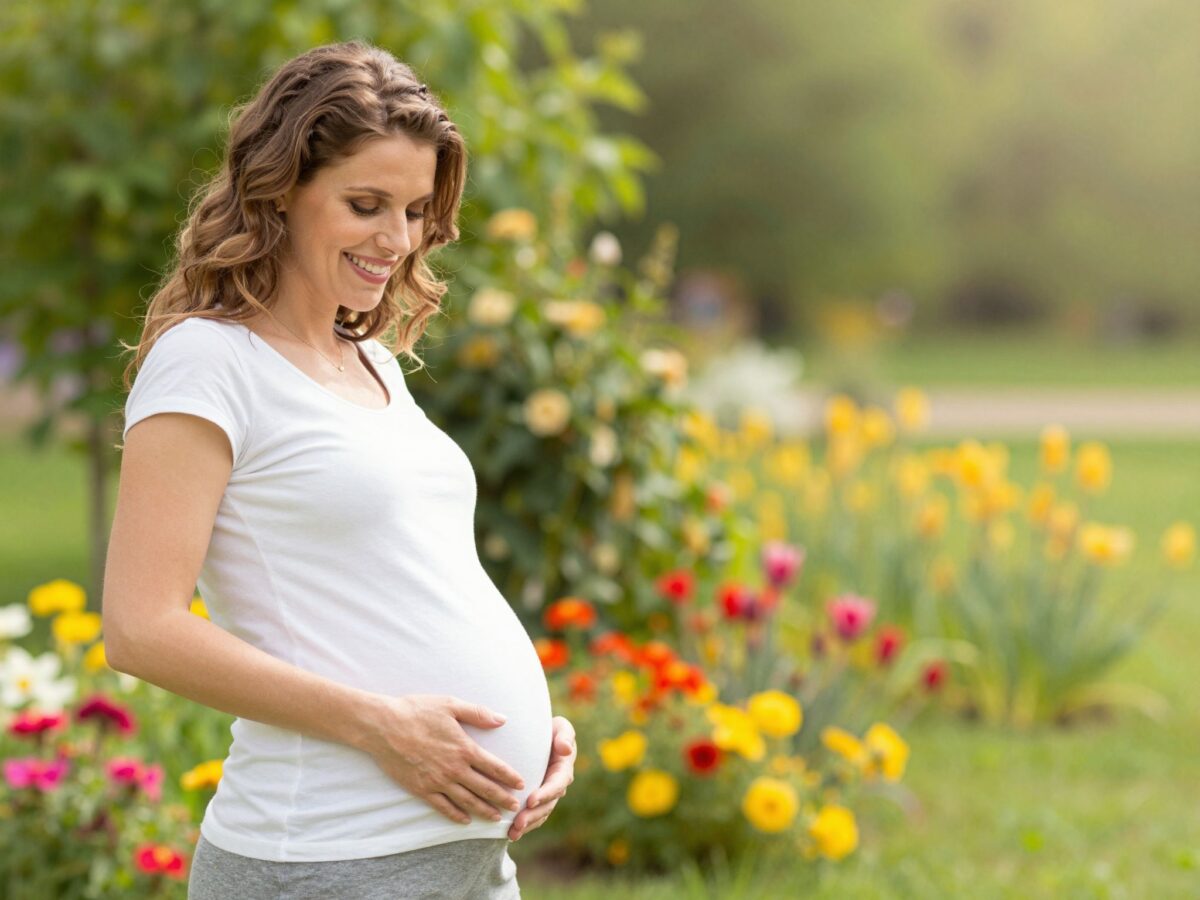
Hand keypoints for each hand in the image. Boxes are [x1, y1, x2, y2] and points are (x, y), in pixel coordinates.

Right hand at [360, 694, 525, 825]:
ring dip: (483, 811)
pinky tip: (465, 821)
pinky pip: (443, 807)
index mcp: (464, 748)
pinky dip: (456, 816)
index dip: (509, 777)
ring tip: (496, 818)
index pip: (494, 767)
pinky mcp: (421, 789)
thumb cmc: (417, 711)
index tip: (521, 784)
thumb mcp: (450, 705)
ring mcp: (437, 782)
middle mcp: (454, 769)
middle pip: (485, 789)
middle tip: (515, 807)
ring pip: (467, 801)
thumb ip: (478, 713)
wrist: (383, 726)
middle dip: (502, 799)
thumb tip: (502, 719)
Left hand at [508, 715, 575, 841]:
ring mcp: (547, 794)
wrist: (539, 735)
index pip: (557, 784)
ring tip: (512, 834)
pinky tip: (510, 834)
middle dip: (533, 816)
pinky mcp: (537, 799)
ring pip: (539, 814)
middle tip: (517, 823)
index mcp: (563, 769)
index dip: (545, 794)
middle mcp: (556, 785)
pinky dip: (523, 825)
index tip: (531, 800)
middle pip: (547, 805)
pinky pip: (532, 815)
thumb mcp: (561, 727)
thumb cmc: (550, 728)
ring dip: (527, 825)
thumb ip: (565, 735)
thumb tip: (566, 749)